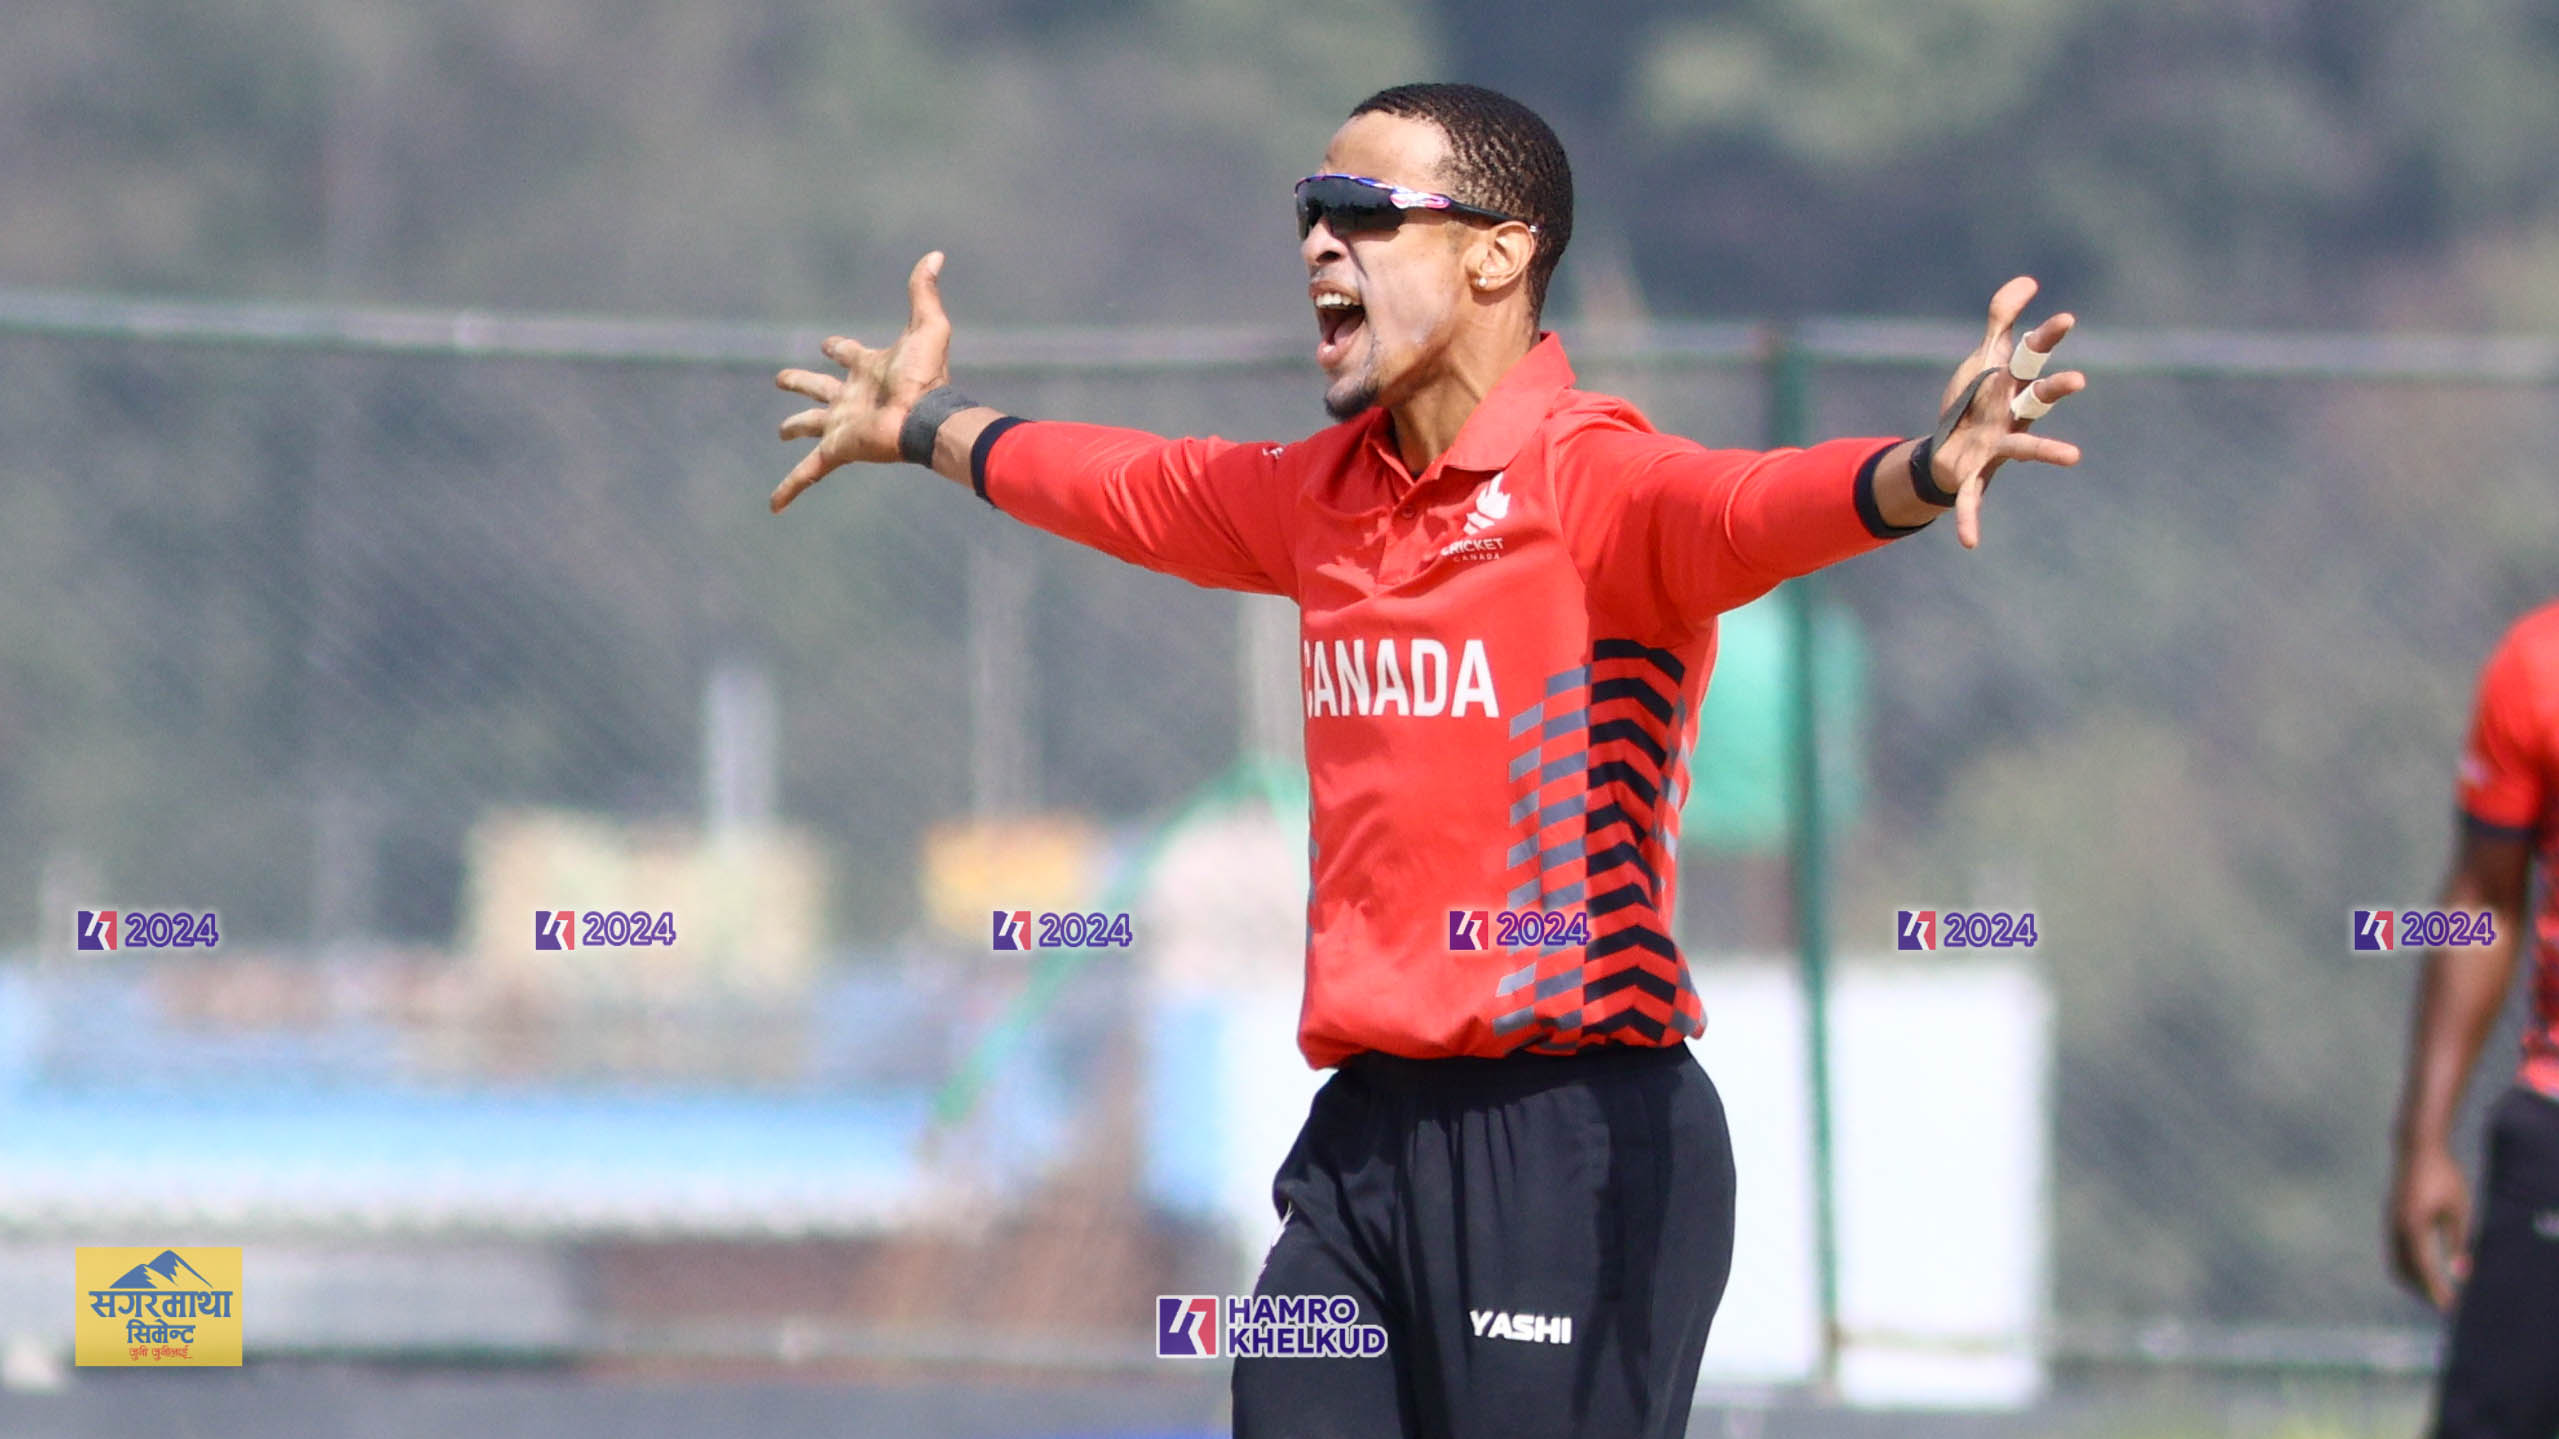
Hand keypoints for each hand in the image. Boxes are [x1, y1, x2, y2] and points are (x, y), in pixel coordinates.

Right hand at [771, 250, 954, 512]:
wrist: (926, 418)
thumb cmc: (927, 376)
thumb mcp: (927, 326)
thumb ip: (924, 291)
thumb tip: (936, 254)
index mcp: (868, 369)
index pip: (847, 353)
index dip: (837, 347)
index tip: (826, 343)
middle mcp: (852, 397)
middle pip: (820, 388)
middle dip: (801, 383)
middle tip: (781, 379)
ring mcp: (843, 424)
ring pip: (810, 426)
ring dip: (795, 428)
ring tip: (781, 432)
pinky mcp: (838, 449)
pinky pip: (808, 472)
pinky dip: (790, 489)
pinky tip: (774, 506)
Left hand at [1930, 276, 2088, 548]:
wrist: (1947, 451)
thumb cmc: (1974, 403)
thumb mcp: (1984, 358)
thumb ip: (2002, 319)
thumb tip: (2028, 280)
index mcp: (2013, 387)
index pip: (2033, 356)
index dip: (2047, 337)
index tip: (2066, 318)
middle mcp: (2012, 416)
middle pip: (2037, 398)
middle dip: (2055, 389)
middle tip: (2078, 380)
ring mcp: (1997, 445)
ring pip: (2024, 446)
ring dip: (2047, 451)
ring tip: (2075, 457)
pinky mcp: (1973, 475)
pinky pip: (1973, 499)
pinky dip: (1970, 519)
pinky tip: (1970, 544)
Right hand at [2388, 1142, 2471, 1310]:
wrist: (2417, 1148)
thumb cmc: (2444, 1176)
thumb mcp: (2459, 1209)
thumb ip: (2459, 1242)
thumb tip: (2461, 1274)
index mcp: (2413, 1226)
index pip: (2423, 1268)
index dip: (2436, 1290)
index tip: (2449, 1307)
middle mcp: (2396, 1227)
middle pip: (2403, 1270)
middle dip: (2421, 1290)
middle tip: (2444, 1303)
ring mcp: (2391, 1222)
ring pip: (2396, 1261)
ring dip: (2413, 1279)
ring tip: (2435, 1289)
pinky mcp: (2392, 1218)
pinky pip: (2395, 1249)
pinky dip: (2408, 1265)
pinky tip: (2424, 1266)